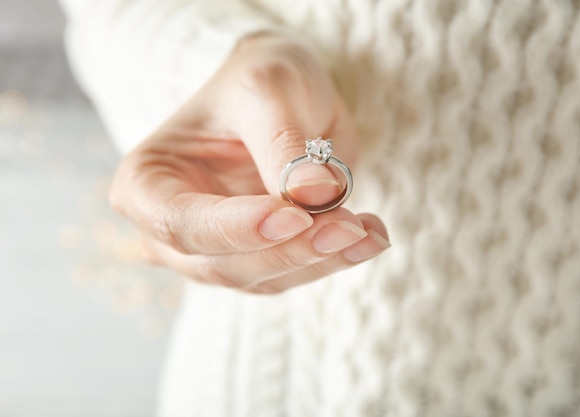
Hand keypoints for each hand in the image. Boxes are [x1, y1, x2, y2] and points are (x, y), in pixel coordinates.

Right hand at [109, 33, 389, 293]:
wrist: (280, 95)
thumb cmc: (256, 83)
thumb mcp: (266, 89)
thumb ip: (283, 143)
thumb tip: (315, 194)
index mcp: (147, 184)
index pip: (181, 222)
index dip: (236, 228)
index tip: (295, 217)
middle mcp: (173, 229)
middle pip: (223, 263)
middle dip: (291, 250)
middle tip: (349, 228)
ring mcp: (215, 251)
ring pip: (264, 278)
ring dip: (322, 260)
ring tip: (370, 232)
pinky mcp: (258, 259)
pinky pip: (293, 273)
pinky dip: (334, 259)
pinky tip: (370, 236)